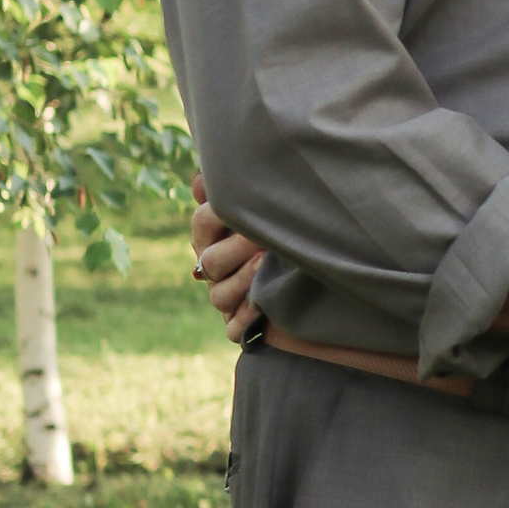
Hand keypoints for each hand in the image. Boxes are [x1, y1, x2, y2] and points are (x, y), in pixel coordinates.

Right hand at [189, 173, 265, 344]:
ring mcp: (224, 296)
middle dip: (238, 248)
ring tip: (268, 265)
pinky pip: (233, 328)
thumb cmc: (277, 227)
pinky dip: (246, 320)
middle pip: (210, 261)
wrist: (307, 273)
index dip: (220, 214)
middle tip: (266, 238)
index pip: (202, 223)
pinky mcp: (238, 324)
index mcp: (210, 236)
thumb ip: (234, 191)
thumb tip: (201, 178)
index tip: (249, 206)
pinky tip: (264, 309)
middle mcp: (212, 268)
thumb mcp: (260, 206)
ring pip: (219, 296)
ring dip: (244, 281)